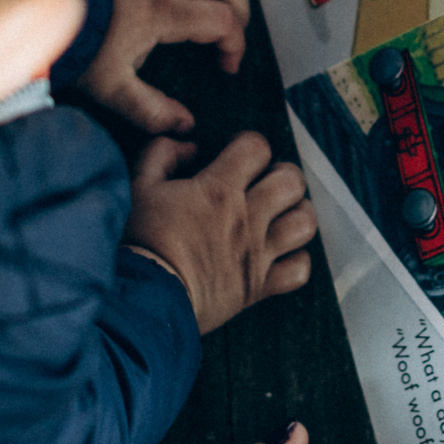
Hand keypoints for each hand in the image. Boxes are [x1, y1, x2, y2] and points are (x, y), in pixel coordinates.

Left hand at [82, 0, 251, 134]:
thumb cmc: (77, 45)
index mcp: (164, 11)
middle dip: (241, 11)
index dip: (236, 44)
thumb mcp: (112, 88)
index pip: (224, 21)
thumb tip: (183, 124)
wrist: (41, 8)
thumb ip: (151, 110)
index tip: (226, 64)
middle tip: (229, 35)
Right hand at [127, 131, 314, 332]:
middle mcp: (246, 218)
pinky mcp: (259, 286)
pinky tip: (282, 254)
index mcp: (218, 189)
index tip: (235, 153)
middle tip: (266, 182)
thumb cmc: (140, 241)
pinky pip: (299, 270)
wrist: (145, 299)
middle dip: (282, 174)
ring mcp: (257, 253)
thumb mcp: (139, 186)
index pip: (257, 147)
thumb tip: (189, 146)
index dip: (249, 144)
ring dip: (297, 213)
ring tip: (281, 214)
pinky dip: (296, 259)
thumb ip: (162, 154)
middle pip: (292, 182)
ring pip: (305, 223)